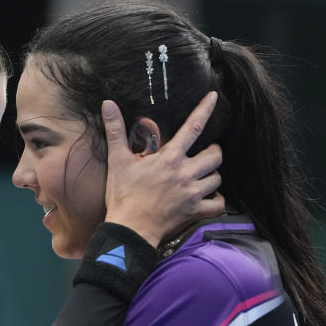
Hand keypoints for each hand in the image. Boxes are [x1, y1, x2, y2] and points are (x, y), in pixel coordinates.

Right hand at [102, 92, 224, 246]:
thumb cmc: (123, 195)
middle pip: (214, 155)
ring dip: (213, 173)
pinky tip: (210, 196)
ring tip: (204, 173)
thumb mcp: (117, 160)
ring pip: (217, 177)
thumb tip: (108, 104)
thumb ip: (116, 130)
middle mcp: (186, 173)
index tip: (214, 97)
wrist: (129, 229)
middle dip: (213, 150)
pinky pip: (217, 203)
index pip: (193, 128)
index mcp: (170, 158)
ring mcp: (193, 194)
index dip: (205, 110)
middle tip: (205, 151)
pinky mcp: (194, 211)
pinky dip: (217, 199)